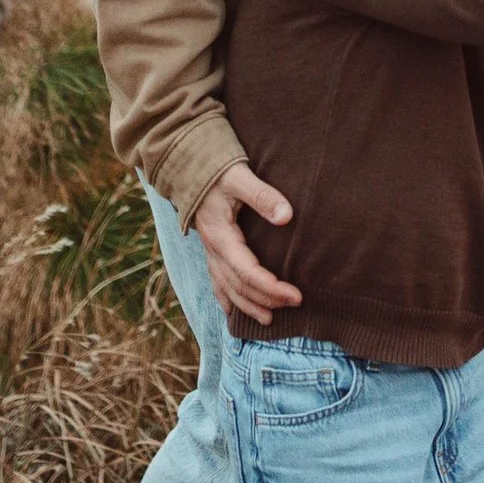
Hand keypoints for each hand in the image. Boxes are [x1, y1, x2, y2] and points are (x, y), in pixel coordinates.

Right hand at [192, 162, 302, 322]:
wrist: (187, 163)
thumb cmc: (215, 169)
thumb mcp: (239, 177)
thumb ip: (262, 195)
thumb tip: (287, 216)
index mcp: (220, 236)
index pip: (248, 272)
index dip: (271, 287)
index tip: (295, 295)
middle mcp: (213, 249)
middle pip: (239, 285)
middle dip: (266, 299)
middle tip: (294, 304)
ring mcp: (209, 250)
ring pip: (226, 287)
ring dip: (247, 305)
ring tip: (268, 319)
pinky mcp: (210, 247)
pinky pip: (215, 279)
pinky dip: (225, 297)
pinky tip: (232, 310)